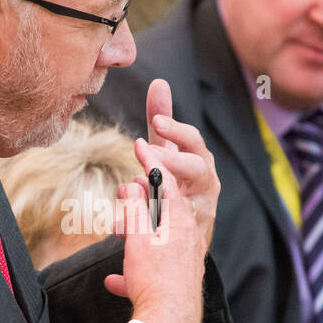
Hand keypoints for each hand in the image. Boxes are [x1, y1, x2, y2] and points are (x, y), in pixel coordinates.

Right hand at [103, 167, 205, 322]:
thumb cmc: (154, 280)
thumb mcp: (139, 238)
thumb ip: (135, 210)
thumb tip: (132, 189)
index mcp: (179, 221)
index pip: (166, 182)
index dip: (151, 162)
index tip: (140, 145)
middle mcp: (188, 237)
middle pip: (164, 209)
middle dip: (141, 201)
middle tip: (125, 194)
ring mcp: (186, 258)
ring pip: (158, 238)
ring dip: (137, 233)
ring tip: (118, 233)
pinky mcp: (179, 279)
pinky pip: (156, 265)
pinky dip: (136, 267)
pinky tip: (116, 282)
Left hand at [132, 78, 219, 248]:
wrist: (188, 233)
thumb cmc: (178, 182)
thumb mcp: (170, 151)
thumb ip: (163, 120)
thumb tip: (159, 82)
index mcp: (201, 163)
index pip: (193, 142)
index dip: (177, 131)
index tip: (157, 122)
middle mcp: (206, 187)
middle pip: (197, 170)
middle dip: (173, 161)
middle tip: (148, 156)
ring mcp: (199, 215)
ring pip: (185, 203)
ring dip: (157, 196)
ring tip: (134, 187)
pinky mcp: (186, 239)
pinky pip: (164, 233)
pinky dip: (138, 229)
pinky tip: (117, 226)